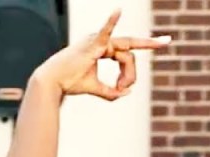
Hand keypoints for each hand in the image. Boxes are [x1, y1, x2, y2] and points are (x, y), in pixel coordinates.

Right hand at [35, 9, 170, 100]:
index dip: (129, 74)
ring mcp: (97, 41)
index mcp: (102, 48)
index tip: (126, 88)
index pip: (126, 57)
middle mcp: (101, 41)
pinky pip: (106, 31)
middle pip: (129, 54)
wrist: (52, 83)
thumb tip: (126, 93)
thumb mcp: (94, 87)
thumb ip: (110, 91)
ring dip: (127, 73)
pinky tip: (118, 10)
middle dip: (146, 50)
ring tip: (120, 86)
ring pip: (126, 55)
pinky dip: (111, 21)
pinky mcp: (92, 44)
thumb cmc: (68, 83)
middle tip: (156, 54)